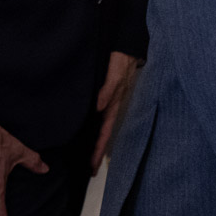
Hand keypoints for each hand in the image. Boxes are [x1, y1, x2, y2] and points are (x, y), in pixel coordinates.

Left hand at [92, 51, 141, 168]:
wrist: (126, 46)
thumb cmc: (122, 60)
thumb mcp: (115, 74)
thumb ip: (108, 89)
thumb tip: (99, 108)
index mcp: (114, 104)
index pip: (105, 131)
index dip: (99, 148)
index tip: (93, 165)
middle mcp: (111, 105)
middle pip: (104, 133)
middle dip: (98, 151)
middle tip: (91, 169)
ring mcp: (110, 101)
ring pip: (102, 126)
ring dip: (97, 141)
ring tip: (90, 155)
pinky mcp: (106, 95)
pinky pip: (100, 116)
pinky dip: (95, 127)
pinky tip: (89, 130)